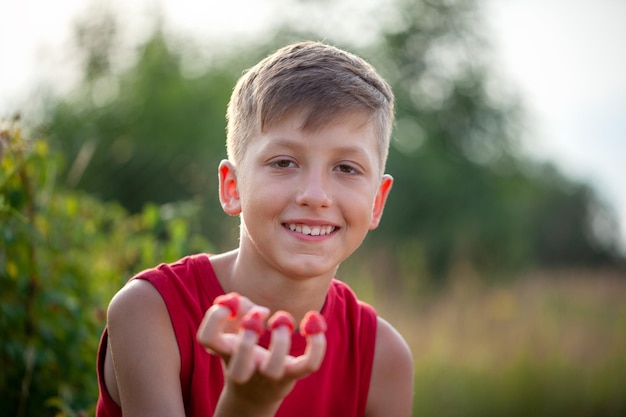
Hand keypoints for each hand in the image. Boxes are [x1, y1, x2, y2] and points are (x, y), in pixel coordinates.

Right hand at [196, 293, 326, 412]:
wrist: (255, 391)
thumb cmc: (243, 349)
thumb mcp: (234, 326)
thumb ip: (236, 306)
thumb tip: (248, 305)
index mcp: (225, 352)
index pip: (207, 339)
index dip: (215, 317)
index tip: (232, 304)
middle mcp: (245, 369)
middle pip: (239, 368)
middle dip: (248, 338)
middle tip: (259, 315)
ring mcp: (270, 375)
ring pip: (273, 368)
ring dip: (280, 340)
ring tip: (282, 320)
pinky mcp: (293, 374)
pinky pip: (309, 364)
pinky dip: (317, 343)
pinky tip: (314, 319)